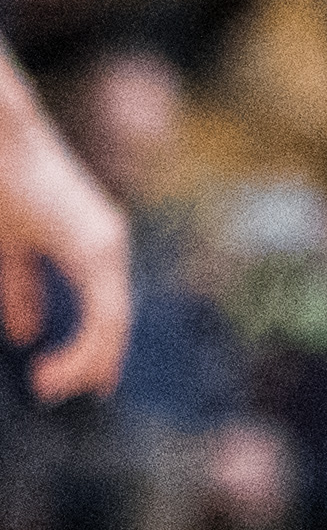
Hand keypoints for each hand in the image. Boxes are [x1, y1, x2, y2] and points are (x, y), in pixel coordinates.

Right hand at [0, 93, 127, 402]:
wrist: (3, 141)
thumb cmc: (3, 189)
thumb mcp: (12, 247)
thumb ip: (24, 286)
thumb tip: (26, 332)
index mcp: (90, 240)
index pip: (103, 305)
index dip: (90, 345)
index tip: (68, 375)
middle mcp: (107, 243)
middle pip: (113, 319)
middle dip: (90, 361)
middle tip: (58, 389)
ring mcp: (106, 245)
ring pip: (111, 324)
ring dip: (84, 361)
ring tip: (49, 385)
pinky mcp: (96, 250)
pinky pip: (104, 314)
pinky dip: (84, 348)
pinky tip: (50, 368)